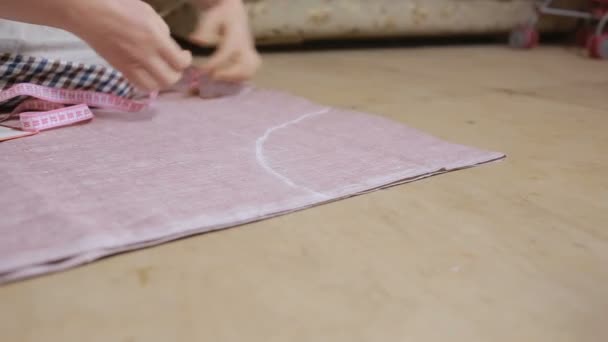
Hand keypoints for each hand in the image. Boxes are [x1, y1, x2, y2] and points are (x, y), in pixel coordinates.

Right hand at [63, 0, 192, 91]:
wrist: (89, 12)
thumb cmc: (119, 5)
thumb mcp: (148, 13)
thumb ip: (162, 31)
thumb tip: (169, 46)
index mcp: (155, 39)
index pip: (180, 62)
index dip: (186, 61)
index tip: (184, 54)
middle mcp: (145, 56)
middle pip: (170, 79)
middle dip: (177, 74)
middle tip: (175, 65)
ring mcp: (131, 65)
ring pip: (154, 87)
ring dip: (162, 82)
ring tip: (162, 71)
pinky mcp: (120, 69)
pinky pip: (138, 85)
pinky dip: (147, 83)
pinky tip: (147, 73)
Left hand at [189, 0, 260, 81]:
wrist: (235, 14)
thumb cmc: (221, 16)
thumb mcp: (211, 17)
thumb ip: (204, 29)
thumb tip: (196, 40)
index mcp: (236, 35)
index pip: (227, 52)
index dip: (215, 63)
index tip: (202, 70)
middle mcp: (246, 45)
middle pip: (245, 65)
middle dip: (229, 74)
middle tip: (212, 77)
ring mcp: (250, 53)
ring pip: (250, 71)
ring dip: (235, 78)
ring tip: (219, 78)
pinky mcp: (251, 59)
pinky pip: (250, 72)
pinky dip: (239, 78)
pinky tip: (226, 79)